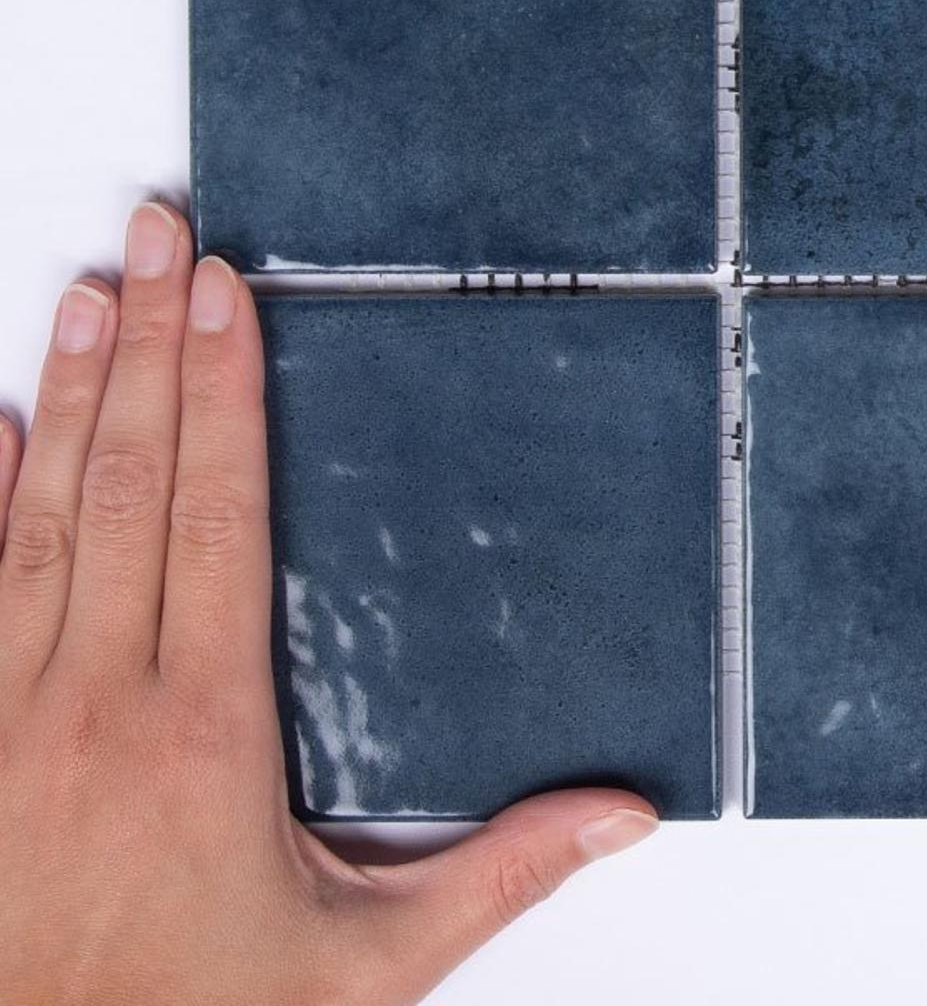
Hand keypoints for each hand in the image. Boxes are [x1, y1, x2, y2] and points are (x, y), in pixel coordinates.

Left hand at [0, 204, 658, 1005]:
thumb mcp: (364, 968)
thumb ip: (496, 877)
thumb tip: (625, 814)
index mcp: (201, 737)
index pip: (216, 522)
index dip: (223, 400)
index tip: (225, 299)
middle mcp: (90, 708)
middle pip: (128, 491)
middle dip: (152, 352)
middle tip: (158, 236)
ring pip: (38, 525)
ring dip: (68, 399)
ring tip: (90, 293)